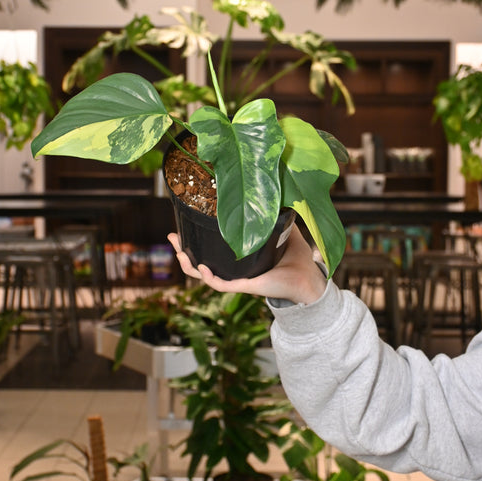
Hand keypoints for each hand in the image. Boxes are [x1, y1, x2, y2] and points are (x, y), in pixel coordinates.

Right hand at [167, 224, 327, 304]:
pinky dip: (210, 277)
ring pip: (205, 275)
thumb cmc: (298, 259)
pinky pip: (222, 285)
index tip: (183, 226)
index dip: (196, 241)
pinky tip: (202, 267)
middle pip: (200, 263)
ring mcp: (238, 279)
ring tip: (179, 251)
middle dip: (183, 251)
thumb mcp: (282, 230)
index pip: (212, 251)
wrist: (310, 279)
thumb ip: (273, 216)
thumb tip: (268, 194)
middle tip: (171, 236)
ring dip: (189, 265)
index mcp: (240, 259)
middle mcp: (235, 270)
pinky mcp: (246, 286)